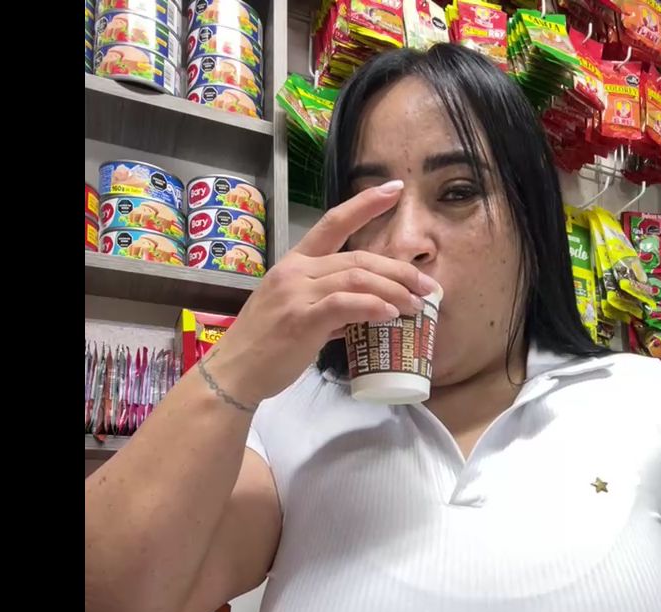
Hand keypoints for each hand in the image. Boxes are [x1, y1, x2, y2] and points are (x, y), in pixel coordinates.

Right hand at [204, 180, 440, 404]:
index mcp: (294, 263)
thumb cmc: (265, 347)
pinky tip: (390, 315)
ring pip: (356, 278)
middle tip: (426, 285)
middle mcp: (296, 271)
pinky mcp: (301, 318)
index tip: (395, 190)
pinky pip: (345, 304)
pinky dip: (373, 307)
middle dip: (398, 270)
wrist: (234, 372)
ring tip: (416, 304)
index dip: (365, 204)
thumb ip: (330, 309)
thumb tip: (362, 313)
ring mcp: (297, 292)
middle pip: (358, 257)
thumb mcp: (297, 317)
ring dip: (393, 290)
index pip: (333, 222)